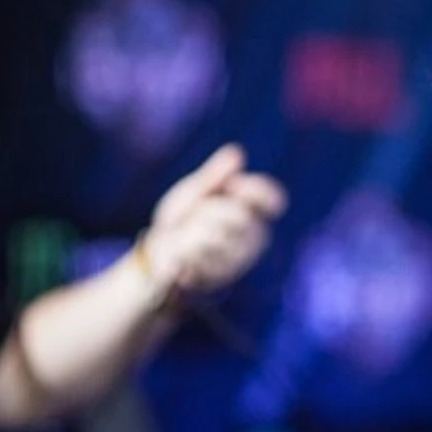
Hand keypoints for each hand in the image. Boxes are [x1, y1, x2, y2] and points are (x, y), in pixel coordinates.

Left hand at [141, 143, 288, 296]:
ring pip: (213, 236)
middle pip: (237, 215)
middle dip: (210, 210)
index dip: (254, 188)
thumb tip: (237, 153)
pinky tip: (181, 255)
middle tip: (197, 216)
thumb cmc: (181, 219)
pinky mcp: (217, 278)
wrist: (158, 254)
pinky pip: (196, 256)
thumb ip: (215, 175)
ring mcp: (237, 261)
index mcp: (255, 216)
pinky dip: (183, 252)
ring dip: (192, 233)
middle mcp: (254, 240)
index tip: (233, 183)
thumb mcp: (195, 191)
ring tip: (186, 238)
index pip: (273, 200)